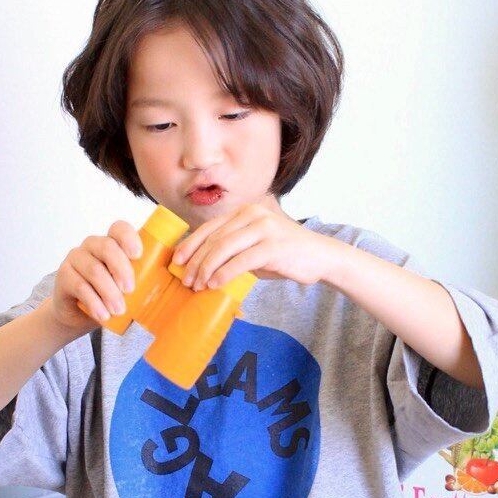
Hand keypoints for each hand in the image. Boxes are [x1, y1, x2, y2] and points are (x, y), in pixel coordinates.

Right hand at [50, 221, 143, 328]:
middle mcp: (92, 245)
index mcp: (111, 243)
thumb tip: (170, 284)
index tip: (138, 256)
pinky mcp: (63, 275)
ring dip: (109, 292)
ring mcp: (75, 258)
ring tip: (119, 310)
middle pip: (107, 247)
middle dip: (122, 269)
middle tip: (131, 290)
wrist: (80, 315)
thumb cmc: (109, 296)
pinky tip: (103, 315)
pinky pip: (80, 286)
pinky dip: (94, 302)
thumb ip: (144, 280)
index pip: (119, 228)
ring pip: (94, 269)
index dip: (129, 238)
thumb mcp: (128, 286)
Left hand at [170, 202, 333, 291]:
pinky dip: (224, 274)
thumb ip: (233, 248)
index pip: (210, 227)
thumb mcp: (256, 245)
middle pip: (214, 238)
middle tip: (186, 280)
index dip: (190, 245)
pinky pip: (241, 260)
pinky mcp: (273, 245)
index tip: (176, 261)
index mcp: (245, 212)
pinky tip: (215, 284)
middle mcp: (253, 215)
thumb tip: (202, 266)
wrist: (321, 256)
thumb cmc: (285, 254)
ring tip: (198, 285)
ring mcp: (264, 228)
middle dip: (195, 261)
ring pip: (224, 248)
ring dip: (206, 269)